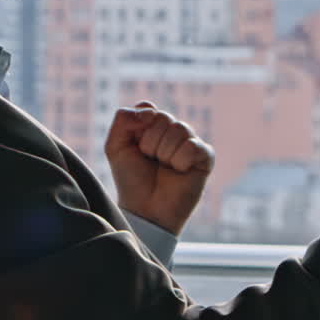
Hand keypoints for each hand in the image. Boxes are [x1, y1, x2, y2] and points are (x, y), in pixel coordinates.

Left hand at [105, 102, 214, 235]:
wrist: (146, 210)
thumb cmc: (131, 180)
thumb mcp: (115, 147)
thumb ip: (123, 119)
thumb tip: (150, 111)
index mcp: (152, 126)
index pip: (148, 108)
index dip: (139, 126)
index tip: (135, 145)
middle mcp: (172, 131)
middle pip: (163, 117)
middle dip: (150, 143)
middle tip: (150, 161)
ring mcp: (190, 142)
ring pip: (179, 129)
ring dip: (164, 153)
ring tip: (164, 168)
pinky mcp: (205, 157)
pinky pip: (193, 146)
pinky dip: (180, 161)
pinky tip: (179, 172)